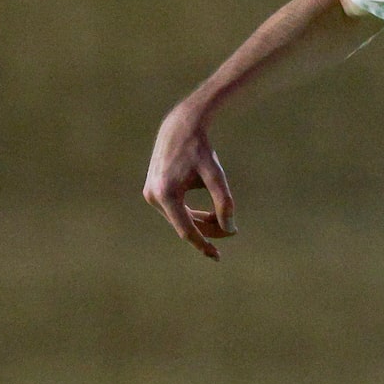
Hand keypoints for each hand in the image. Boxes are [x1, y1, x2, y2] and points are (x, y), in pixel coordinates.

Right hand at [143, 101, 236, 260]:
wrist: (179, 127)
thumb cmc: (200, 149)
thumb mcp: (216, 174)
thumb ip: (224, 201)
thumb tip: (230, 229)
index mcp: (167, 194)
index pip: (186, 230)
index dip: (203, 244)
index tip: (217, 256)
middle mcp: (153, 196)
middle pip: (184, 225)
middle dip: (208, 231)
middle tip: (232, 231)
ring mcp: (150, 194)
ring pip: (179, 219)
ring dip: (201, 223)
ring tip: (223, 222)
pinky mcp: (152, 191)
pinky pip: (174, 210)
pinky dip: (191, 215)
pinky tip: (209, 216)